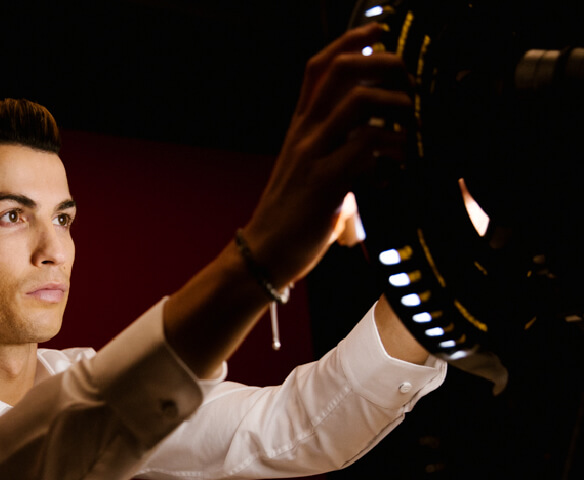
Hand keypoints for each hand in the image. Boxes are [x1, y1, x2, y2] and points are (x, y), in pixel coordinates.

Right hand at [242, 23, 411, 287]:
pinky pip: (366, 147)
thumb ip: (336, 150)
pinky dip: (393, 148)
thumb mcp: (308, 171)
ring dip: (397, 104)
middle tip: (411, 78)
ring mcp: (312, 156)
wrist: (262, 254)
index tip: (381, 30)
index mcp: (299, 128)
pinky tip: (402, 161)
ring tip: (413, 122)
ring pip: (359, 102)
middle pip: (341, 71)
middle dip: (385, 63)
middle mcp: (304, 134)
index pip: (318, 67)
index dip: (350, 40)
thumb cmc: (290, 216)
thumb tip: (378, 141)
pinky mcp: (325, 183)